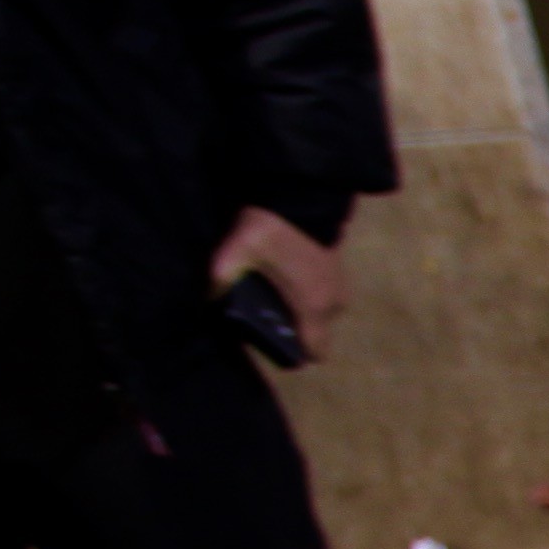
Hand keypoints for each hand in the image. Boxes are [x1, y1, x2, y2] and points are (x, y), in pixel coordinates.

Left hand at [209, 209, 344, 352]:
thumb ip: (220, 277)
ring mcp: (340, 288)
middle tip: (265, 311)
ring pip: (319, 314)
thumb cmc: (272, 229)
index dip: (292, 352)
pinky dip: (307, 292)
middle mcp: (333, 304)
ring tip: (274, 290)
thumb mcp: (236, 251)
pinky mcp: (338, 272)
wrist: (301, 195)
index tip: (272, 339)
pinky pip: (322, 296)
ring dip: (300, 309)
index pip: (313, 353)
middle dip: (292, 328)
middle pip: (314, 333)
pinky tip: (286, 274)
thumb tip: (208, 298)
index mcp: (312, 308)